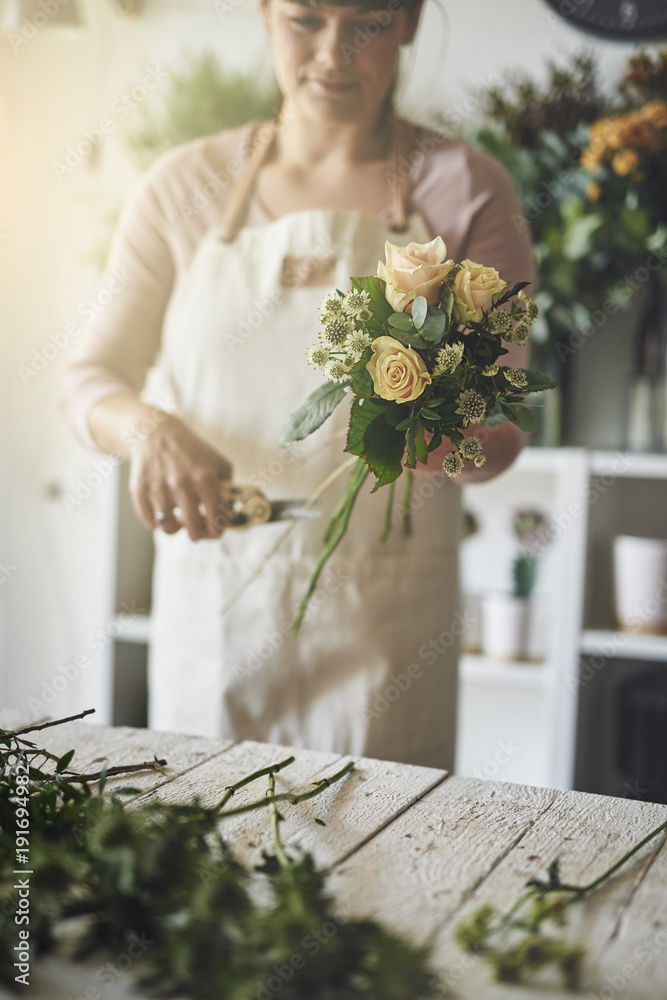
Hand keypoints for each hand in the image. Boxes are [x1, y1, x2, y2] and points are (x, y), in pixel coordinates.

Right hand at [129, 414, 233, 539]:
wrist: (155, 433)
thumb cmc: (190, 450)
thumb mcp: (217, 461)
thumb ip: (228, 487)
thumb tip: (230, 513)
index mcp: (204, 478)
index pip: (216, 517)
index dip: (218, 530)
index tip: (215, 531)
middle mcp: (181, 484)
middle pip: (193, 528)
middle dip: (198, 534)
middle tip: (197, 530)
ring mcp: (159, 488)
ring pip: (168, 528)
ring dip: (175, 528)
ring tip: (178, 519)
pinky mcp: (140, 490)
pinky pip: (150, 522)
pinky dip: (157, 522)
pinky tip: (163, 513)